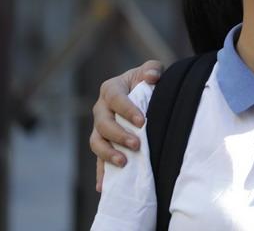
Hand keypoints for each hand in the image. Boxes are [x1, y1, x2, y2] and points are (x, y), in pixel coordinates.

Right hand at [90, 60, 162, 191]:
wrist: (144, 92)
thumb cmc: (147, 80)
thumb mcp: (151, 70)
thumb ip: (153, 69)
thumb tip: (152, 77)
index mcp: (111, 89)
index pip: (115, 99)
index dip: (127, 110)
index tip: (142, 121)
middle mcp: (101, 109)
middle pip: (103, 124)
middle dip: (119, 135)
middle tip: (137, 144)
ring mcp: (100, 128)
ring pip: (96, 142)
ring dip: (108, 154)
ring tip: (123, 163)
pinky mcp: (104, 144)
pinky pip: (99, 160)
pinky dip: (101, 173)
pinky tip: (104, 187)